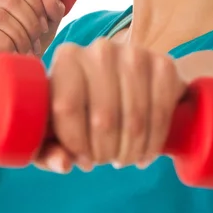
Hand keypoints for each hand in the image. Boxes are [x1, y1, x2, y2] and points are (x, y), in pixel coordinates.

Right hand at [0, 0, 65, 57]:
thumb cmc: (17, 55)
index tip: (45, 28)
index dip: (37, 2)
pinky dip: (5, 44)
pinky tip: (10, 55)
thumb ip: (50, 10)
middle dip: (30, 25)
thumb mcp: (41, 32)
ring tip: (25, 54)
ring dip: (19, 38)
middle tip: (36, 46)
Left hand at [33, 37, 187, 172]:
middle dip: (106, 152)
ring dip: (130, 150)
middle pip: (103, 117)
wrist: (128, 81)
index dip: (75, 144)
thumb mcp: (57, 128)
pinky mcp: (164, 64)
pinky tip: (146, 152)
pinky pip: (161, 112)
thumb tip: (65, 163)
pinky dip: (154, 141)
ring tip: (125, 158)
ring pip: (134, 119)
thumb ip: (48, 150)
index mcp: (68, 58)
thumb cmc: (84, 106)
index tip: (83, 160)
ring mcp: (135, 54)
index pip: (67, 107)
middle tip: (107, 160)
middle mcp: (101, 50)